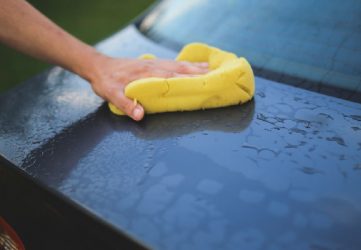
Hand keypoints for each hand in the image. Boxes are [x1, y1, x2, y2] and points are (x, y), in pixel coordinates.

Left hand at [88, 55, 208, 120]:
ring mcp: (154, 63)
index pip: (172, 77)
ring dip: (195, 67)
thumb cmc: (105, 81)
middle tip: (216, 76)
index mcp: (146, 74)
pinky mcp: (152, 63)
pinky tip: (192, 66)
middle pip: (180, 68)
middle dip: (199, 73)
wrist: (98, 66)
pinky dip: (186, 64)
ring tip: (211, 69)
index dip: (188, 80)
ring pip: (179, 64)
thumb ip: (125, 104)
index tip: (204, 84)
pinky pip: (173, 63)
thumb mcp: (110, 94)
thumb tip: (140, 116)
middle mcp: (153, 66)